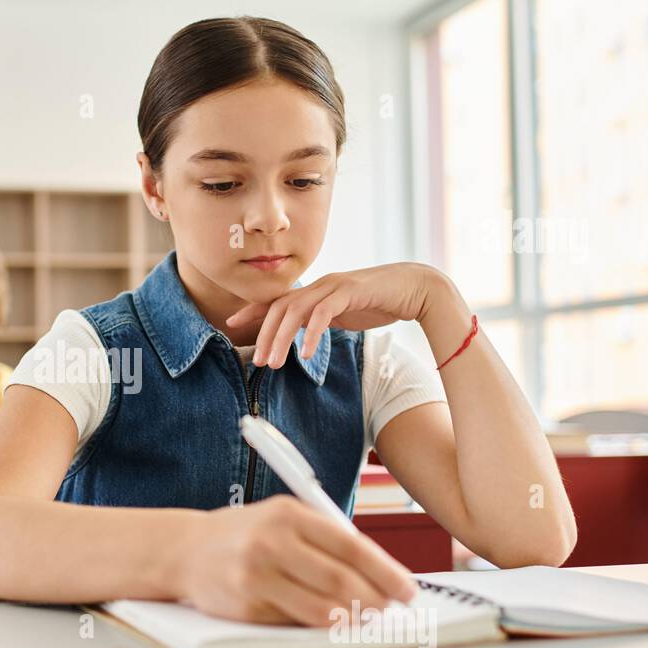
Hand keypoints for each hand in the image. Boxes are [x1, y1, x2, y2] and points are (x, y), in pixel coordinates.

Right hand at [175, 495, 417, 625]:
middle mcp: (271, 542)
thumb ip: (325, 537)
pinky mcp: (246, 606)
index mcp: (288, 514)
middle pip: (341, 579)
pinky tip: (330, 621)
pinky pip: (295, 622)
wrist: (185, 550)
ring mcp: (256, 576)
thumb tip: (377, 573)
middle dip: (375, 599)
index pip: (351, 545)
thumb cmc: (245, 534)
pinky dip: (319, 625)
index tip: (405, 589)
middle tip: (389, 609)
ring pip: (322, 608)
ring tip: (365, 617)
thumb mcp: (282, 518)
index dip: (385, 572)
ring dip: (353, 618)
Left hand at [225, 263, 445, 368]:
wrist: (415, 288)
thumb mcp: (344, 313)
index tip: (232, 324)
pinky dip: (312, 334)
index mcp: (316, 290)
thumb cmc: (380, 301)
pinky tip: (307, 353)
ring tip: (273, 362)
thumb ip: (322, 320)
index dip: (254, 311)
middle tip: (257, 361)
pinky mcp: (350, 292)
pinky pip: (323, 314)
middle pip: (281, 307)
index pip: (278, 300)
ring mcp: (334, 286)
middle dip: (264, 334)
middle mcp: (320, 285)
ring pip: (296, 311)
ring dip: (281, 338)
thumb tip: (304, 335)